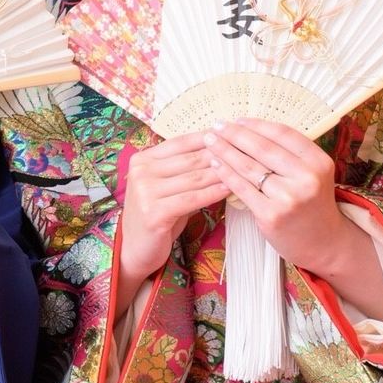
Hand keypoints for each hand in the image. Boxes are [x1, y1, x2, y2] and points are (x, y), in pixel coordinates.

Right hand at [119, 133, 230, 285]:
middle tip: (247, 152)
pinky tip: (229, 189)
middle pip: (190, 159)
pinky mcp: (154, 212)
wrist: (135, 247)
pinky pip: (192, 199)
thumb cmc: (157, 214)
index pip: (180, 142)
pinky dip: (213, 193)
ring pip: (194, 178)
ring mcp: (145, 191)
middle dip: (220, 155)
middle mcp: (141, 172)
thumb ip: (185, 171)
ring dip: (222, 173)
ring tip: (244, 170)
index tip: (233, 135)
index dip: (208, 138)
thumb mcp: (166, 187)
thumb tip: (221, 151)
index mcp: (142, 159)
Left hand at [202, 118, 345, 272]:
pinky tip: (214, 163)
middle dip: (235, 134)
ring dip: (224, 150)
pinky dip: (225, 173)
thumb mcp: (312, 174)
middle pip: (262, 148)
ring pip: (248, 166)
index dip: (257, 124)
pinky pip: (241, 187)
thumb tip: (249, 127)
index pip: (282, 134)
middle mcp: (307, 178)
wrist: (323, 243)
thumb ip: (290, 153)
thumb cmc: (311, 202)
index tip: (237, 119)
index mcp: (319, 162)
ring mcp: (289, 197)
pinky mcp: (271, 214)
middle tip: (216, 125)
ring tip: (209, 140)